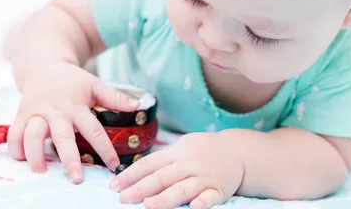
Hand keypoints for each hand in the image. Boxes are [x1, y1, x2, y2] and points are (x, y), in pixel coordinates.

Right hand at [6, 61, 138, 181]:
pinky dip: (15, 147)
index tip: (113, 166)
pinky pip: (15, 132)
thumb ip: (114, 97)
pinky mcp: (22, 114)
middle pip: (63, 138)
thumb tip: (137, 106)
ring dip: (36, 154)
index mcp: (77, 106)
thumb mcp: (94, 84)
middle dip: (69, 159)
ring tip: (41, 170)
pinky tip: (21, 159)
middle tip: (76, 178)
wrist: (44, 65)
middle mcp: (57, 112)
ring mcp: (37, 113)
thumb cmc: (72, 80)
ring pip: (33, 135)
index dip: (105, 148)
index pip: (93, 130)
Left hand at [109, 131, 244, 208]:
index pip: (149, 164)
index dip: (131, 175)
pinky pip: (210, 197)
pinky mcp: (218, 190)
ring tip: (149, 205)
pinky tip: (194, 207)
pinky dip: (202, 202)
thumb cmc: (202, 151)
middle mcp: (187, 165)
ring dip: (166, 197)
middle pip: (162, 177)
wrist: (236, 151)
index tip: (114, 186)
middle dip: (141, 188)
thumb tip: (135, 173)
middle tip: (124, 198)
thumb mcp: (181, 148)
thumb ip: (162, 160)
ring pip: (183, 188)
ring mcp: (203, 178)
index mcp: (175, 154)